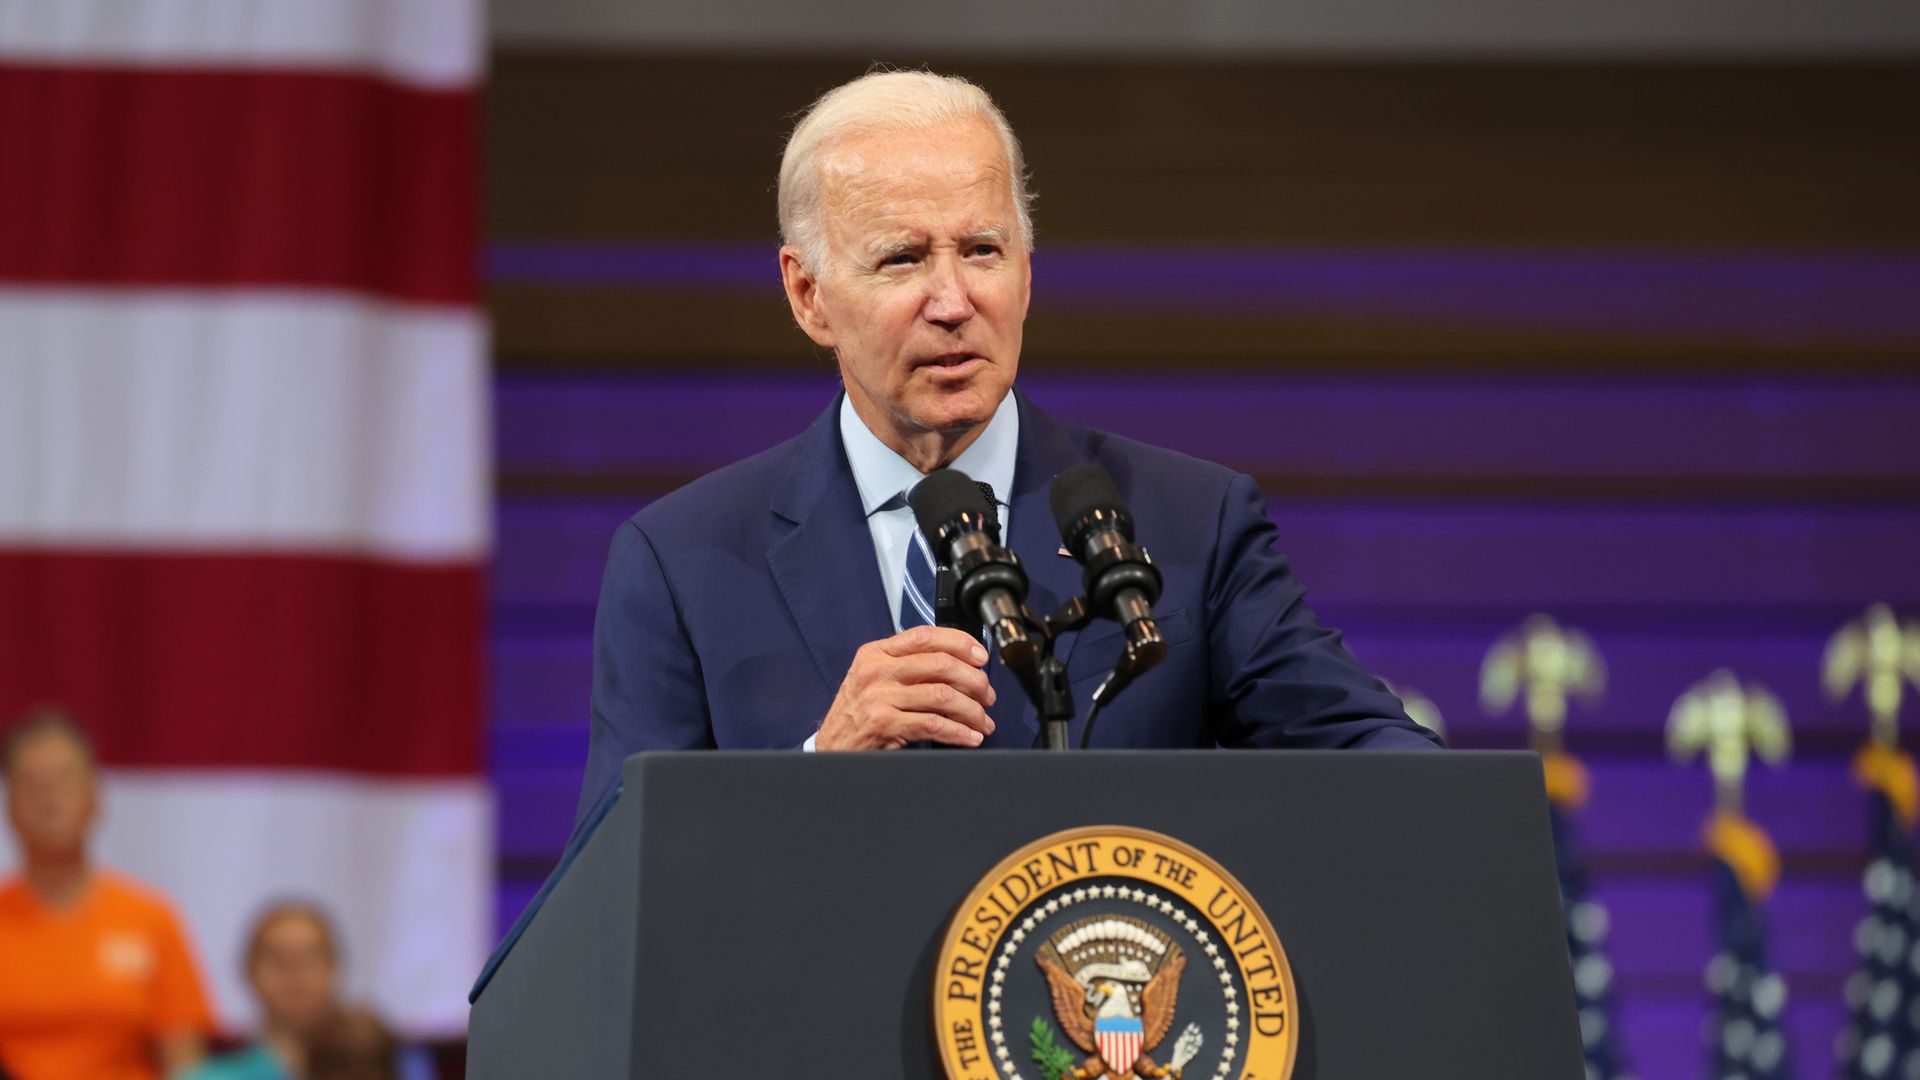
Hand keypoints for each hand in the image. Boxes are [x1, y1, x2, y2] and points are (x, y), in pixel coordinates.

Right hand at [814, 625, 997, 749]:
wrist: (830, 747)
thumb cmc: (857, 714)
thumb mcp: (873, 679)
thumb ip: (907, 665)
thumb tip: (959, 664)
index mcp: (876, 653)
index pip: (925, 636)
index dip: (960, 643)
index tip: (981, 657)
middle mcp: (876, 671)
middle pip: (940, 665)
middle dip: (974, 681)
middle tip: (987, 696)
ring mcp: (879, 698)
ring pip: (943, 696)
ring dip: (972, 711)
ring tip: (982, 722)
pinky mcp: (884, 725)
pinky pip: (934, 724)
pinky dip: (959, 732)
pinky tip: (970, 736)